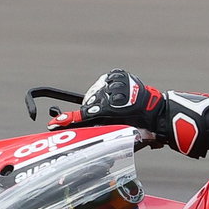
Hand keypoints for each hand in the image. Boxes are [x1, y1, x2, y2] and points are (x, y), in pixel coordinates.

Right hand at [53, 69, 168, 137]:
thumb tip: (79, 134)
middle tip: (101, 114)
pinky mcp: (118, 74)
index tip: (52, 123)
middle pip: (88, 102)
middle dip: (92, 109)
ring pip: (95, 91)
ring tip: (114, 106)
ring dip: (100, 98)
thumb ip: (95, 132)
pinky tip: (116, 97)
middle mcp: (109, 93)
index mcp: (108, 109)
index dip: (66, 120)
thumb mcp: (116, 133)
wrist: (156, 112)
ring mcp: (113, 81)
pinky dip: (107, 89)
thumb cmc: (138, 127)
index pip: (83, 114)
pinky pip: (105, 82)